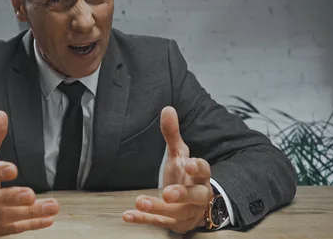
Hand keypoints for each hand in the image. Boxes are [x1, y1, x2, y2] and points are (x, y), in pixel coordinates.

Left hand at [122, 106, 212, 233]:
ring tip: (140, 201)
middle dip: (183, 194)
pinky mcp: (175, 224)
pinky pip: (159, 223)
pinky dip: (143, 219)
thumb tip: (167, 108)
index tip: (189, 164)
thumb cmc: (186, 177)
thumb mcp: (180, 155)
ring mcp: (188, 213)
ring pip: (176, 213)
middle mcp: (199, 197)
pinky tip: (128, 215)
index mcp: (201, 177)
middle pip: (197, 196)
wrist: (195, 207)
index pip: (205, 171)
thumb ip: (173, 135)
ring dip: (158, 208)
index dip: (198, 168)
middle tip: (168, 192)